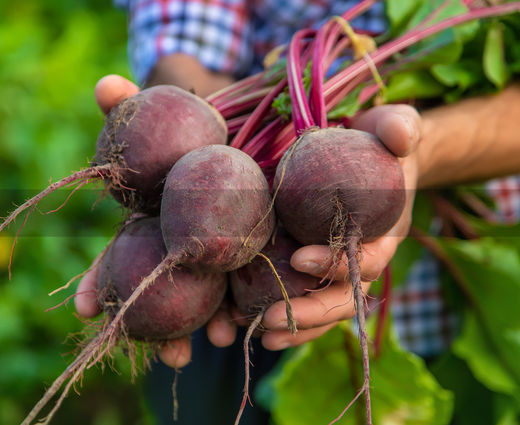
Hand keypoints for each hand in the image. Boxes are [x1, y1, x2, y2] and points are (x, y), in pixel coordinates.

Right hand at [73, 75, 235, 367]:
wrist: (264, 119)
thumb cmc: (203, 120)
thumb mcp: (169, 108)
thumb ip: (135, 100)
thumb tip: (104, 86)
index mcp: (148, 224)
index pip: (114, 258)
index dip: (97, 282)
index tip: (84, 308)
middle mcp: (177, 248)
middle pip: (157, 294)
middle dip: (150, 328)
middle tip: (144, 344)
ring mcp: (217, 258)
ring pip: (203, 302)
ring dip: (201, 329)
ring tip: (200, 346)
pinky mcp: (261, 256)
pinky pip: (251, 290)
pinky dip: (251, 310)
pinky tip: (254, 326)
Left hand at [251, 105, 420, 349]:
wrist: (363, 156)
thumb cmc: (378, 141)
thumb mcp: (392, 127)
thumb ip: (399, 127)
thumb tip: (402, 136)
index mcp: (383, 234)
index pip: (368, 260)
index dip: (339, 264)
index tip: (301, 257)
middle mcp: (360, 262)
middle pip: (341, 300)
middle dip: (307, 312)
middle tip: (269, 318)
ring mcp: (334, 273)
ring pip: (317, 312)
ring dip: (287, 327)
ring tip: (251, 332)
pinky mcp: (306, 273)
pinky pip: (292, 303)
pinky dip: (269, 319)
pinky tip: (234, 327)